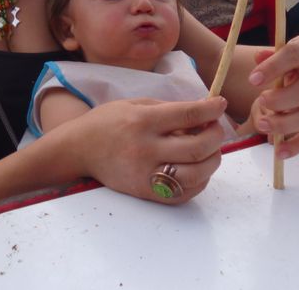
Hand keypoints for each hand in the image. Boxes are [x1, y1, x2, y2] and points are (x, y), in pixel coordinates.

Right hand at [67, 97, 226, 204]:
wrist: (78, 149)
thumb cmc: (107, 122)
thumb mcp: (135, 104)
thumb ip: (168, 109)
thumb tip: (202, 113)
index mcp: (143, 120)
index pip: (188, 115)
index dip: (211, 110)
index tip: (220, 104)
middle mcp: (145, 148)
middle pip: (197, 147)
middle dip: (217, 136)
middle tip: (217, 128)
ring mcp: (145, 174)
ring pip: (195, 174)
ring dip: (212, 161)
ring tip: (211, 151)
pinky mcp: (144, 192)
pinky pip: (182, 194)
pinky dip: (199, 182)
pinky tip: (198, 169)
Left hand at [246, 35, 298, 158]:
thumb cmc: (298, 58)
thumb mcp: (286, 50)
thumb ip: (271, 56)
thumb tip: (258, 58)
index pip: (294, 55)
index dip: (272, 68)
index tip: (252, 80)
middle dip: (280, 101)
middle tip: (259, 104)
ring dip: (286, 124)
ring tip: (263, 126)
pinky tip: (280, 151)